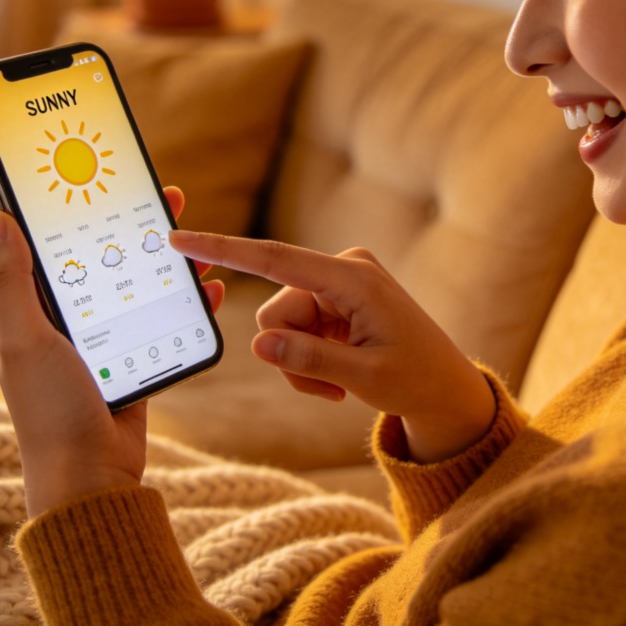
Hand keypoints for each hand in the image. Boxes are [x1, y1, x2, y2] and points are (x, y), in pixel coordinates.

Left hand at [0, 187, 224, 517]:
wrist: (90, 478)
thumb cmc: (49, 409)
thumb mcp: (26, 338)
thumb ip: (12, 280)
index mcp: (26, 311)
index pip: (49, 246)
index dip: (75, 212)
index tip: (101, 182)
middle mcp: (61, 321)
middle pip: (101, 258)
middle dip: (132, 227)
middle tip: (165, 198)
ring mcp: (99, 340)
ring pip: (134, 284)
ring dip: (164, 262)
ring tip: (194, 241)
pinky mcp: (130, 358)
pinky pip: (159, 318)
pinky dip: (183, 302)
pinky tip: (208, 289)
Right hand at [168, 231, 494, 463]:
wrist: (445, 388)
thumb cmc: (416, 379)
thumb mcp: (363, 378)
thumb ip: (308, 360)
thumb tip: (258, 344)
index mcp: (352, 276)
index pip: (274, 259)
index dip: (224, 248)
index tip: (180, 238)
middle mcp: (340, 270)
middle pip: (275, 311)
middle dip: (290, 353)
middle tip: (329, 384)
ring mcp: (336, 285)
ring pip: (280, 328)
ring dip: (300, 363)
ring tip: (339, 382)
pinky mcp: (332, 301)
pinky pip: (294, 333)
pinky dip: (308, 362)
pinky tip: (340, 377)